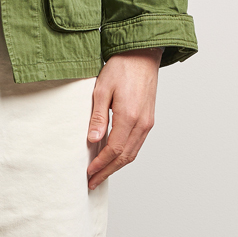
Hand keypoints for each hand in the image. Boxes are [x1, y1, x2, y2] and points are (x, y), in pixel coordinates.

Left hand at [86, 48, 162, 189]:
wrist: (142, 54)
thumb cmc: (122, 67)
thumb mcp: (101, 89)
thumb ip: (98, 117)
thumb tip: (93, 141)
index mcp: (129, 116)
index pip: (114, 149)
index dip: (100, 164)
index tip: (88, 172)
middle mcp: (142, 123)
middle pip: (124, 157)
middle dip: (107, 172)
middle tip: (93, 182)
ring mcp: (147, 123)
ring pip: (132, 154)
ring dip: (116, 167)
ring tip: (101, 175)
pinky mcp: (149, 120)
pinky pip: (137, 145)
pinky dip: (125, 156)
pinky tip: (114, 159)